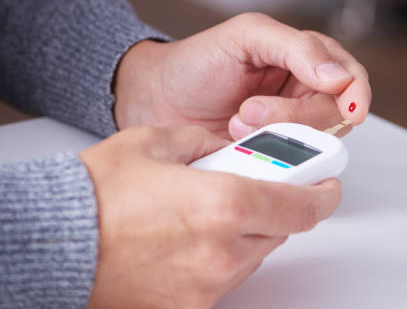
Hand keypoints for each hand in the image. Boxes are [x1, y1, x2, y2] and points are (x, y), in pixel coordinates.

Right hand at [80, 125, 340, 308]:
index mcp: (225, 205)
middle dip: (276, 206)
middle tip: (256, 187)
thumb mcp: (158, 143)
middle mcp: (225, 252)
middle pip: (280, 230)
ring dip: (247, 231)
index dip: (322, 193)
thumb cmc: (96, 195)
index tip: (326, 184)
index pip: (303, 206)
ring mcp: (208, 285)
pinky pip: (225, 277)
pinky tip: (190, 238)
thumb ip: (206, 142)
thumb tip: (226, 146)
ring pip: (254, 254)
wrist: (52, 243)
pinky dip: (221, 255)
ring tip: (209, 210)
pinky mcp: (191, 306)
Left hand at [113, 13, 370, 139]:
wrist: (155, 99)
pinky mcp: (272, 154)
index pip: (351, 77)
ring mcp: (288, 127)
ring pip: (316, 140)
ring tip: (237, 122)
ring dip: (279, 134)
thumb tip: (339, 77)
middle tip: (251, 110)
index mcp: (305, 59)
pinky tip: (241, 142)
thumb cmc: (197, 62)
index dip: (356, 93)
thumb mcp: (247, 36)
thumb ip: (297, 48)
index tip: (349, 108)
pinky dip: (272, 155)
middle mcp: (303, 93)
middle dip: (296, 115)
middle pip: (336, 114)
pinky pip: (292, 162)